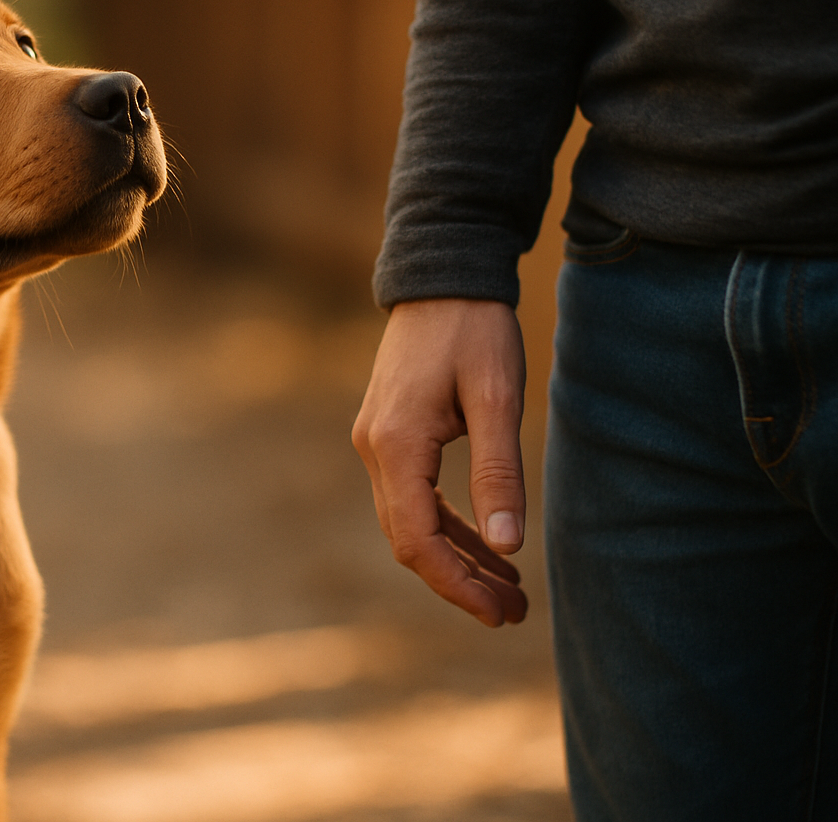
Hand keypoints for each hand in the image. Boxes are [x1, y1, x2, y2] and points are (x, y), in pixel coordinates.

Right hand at [351, 298, 528, 625]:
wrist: (441, 276)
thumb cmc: (474, 330)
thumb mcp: (497, 398)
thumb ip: (498, 473)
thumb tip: (507, 548)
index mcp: (396, 446)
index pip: (417, 539)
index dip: (456, 584)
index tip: (499, 613)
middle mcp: (374, 450)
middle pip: (409, 540)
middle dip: (460, 581)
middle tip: (515, 612)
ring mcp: (376, 443)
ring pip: (411, 522)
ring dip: (457, 558)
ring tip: (510, 590)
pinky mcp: (389, 435)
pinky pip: (413, 497)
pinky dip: (448, 526)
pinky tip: (486, 543)